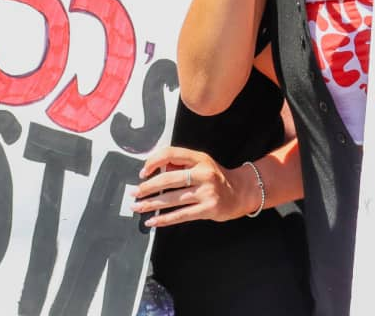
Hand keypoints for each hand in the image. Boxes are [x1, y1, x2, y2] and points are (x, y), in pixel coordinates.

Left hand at [133, 146, 256, 225]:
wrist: (240, 192)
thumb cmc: (215, 178)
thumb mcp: (201, 164)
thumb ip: (180, 163)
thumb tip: (153, 168)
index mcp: (200, 158)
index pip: (172, 154)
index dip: (154, 161)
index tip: (143, 172)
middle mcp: (204, 173)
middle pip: (169, 178)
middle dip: (148, 187)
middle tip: (134, 193)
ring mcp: (206, 192)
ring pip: (172, 199)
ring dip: (151, 204)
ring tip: (138, 207)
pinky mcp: (208, 209)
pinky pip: (181, 215)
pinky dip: (164, 219)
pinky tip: (152, 221)